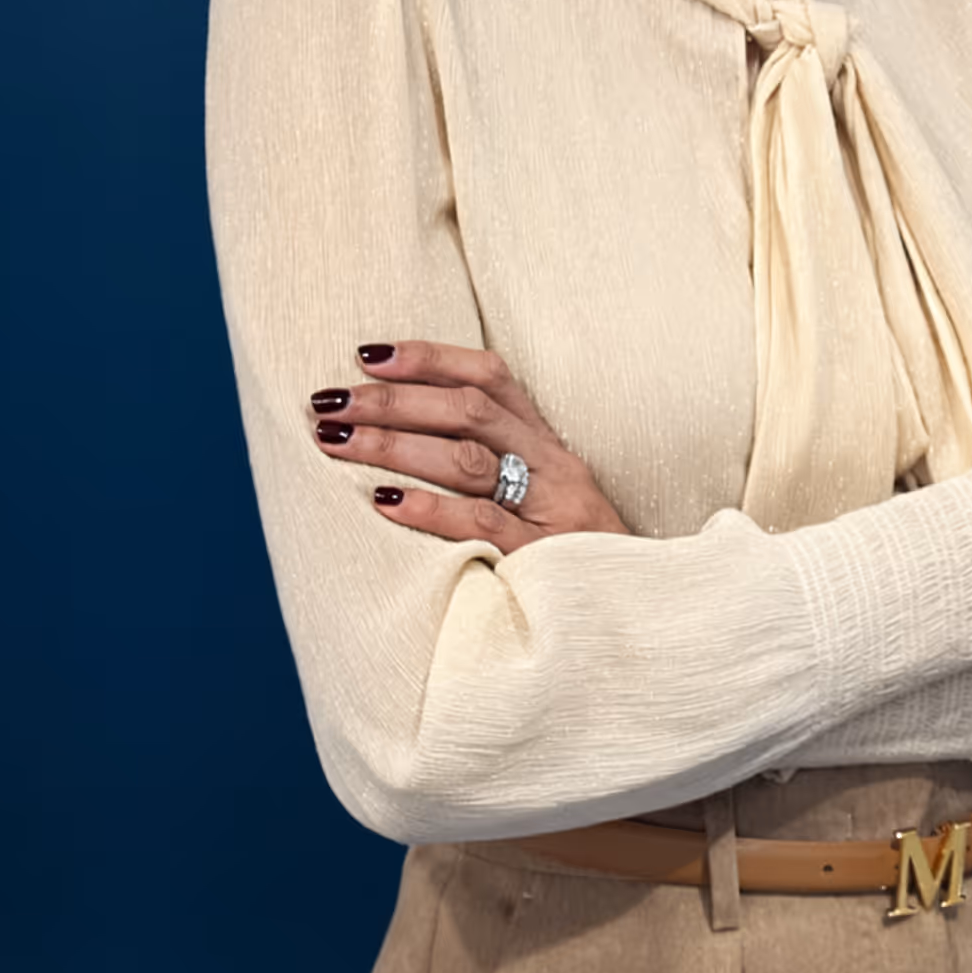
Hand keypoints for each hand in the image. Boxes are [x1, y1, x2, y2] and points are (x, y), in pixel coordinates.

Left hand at [309, 340, 630, 554]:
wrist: (642, 619)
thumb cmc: (574, 559)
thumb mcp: (543, 500)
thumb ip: (492, 466)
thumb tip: (403, 434)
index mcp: (548, 443)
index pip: (489, 376)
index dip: (429, 357)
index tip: (367, 353)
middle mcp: (554, 466)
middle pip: (469, 409)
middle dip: (393, 400)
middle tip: (330, 401)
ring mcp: (552, 512)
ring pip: (467, 459)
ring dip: (394, 444)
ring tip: (337, 441)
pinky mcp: (545, 560)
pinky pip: (482, 524)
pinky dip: (430, 509)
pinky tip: (384, 502)